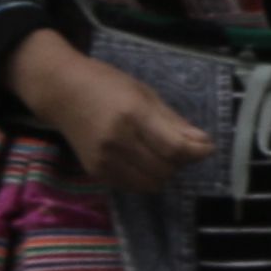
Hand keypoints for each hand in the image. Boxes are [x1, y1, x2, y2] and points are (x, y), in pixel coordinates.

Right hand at [6, 34, 214, 195]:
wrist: (62, 92)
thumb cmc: (107, 85)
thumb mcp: (145, 93)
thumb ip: (173, 121)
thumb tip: (202, 143)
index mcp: (132, 116)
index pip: (174, 148)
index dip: (197, 152)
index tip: (207, 147)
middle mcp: (116, 142)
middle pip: (165, 170)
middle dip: (181, 162)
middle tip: (182, 147)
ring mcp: (103, 161)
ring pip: (150, 184)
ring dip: (164, 173)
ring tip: (161, 153)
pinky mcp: (95, 172)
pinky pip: (132, 186)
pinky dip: (145, 177)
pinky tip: (143, 159)